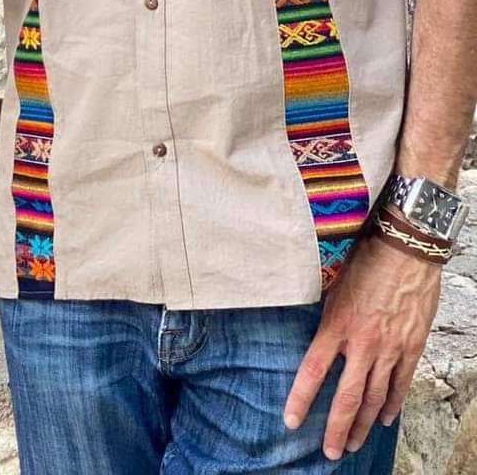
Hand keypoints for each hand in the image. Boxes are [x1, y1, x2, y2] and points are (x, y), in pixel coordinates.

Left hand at [284, 235, 441, 460]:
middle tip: (329, 453)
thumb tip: (314, 330)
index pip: (313, 370)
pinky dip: (392, 405)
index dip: (301, 398)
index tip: (290, 420)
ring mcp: (389, 349)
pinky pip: (400, 385)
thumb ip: (326, 313)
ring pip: (374, 398)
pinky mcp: (411, 348)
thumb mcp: (334, 284)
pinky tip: (383, 419)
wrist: (406, 249)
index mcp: (337, 324)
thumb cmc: (366, 259)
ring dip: (362, 424)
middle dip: (336, 428)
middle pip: (346, 397)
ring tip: (352, 443)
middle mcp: (362, 343)